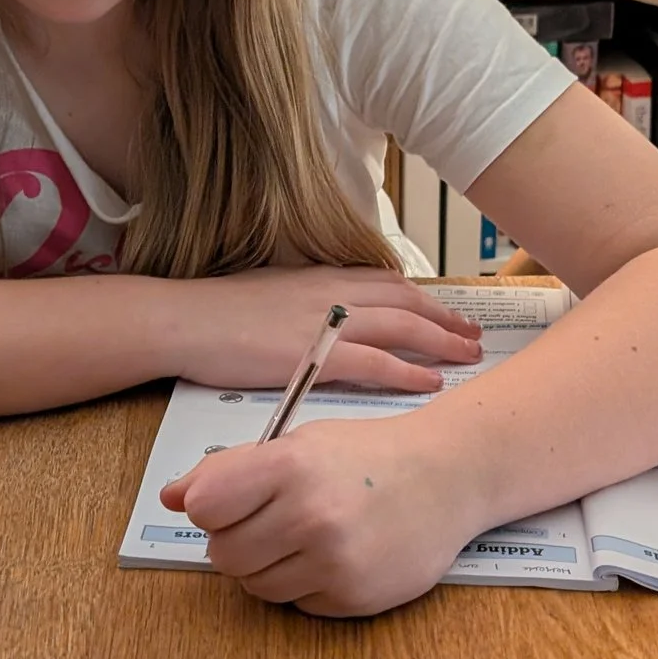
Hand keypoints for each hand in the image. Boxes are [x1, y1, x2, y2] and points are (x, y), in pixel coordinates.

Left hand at [160, 411, 478, 615]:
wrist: (448, 477)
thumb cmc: (367, 457)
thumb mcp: (299, 444)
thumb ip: (230, 470)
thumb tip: (171, 497)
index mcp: (290, 466)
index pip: (204, 507)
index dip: (212, 507)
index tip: (234, 501)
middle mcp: (311, 516)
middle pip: (223, 554)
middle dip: (238, 541)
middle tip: (274, 521)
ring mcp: (334, 562)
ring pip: (255, 587)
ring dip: (269, 567)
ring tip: (307, 537)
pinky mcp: (354, 598)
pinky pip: (297, 605)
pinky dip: (306, 586)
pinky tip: (336, 556)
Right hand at [169, 267, 481, 393]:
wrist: (184, 320)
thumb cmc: (215, 312)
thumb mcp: (269, 291)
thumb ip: (305, 301)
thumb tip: (324, 317)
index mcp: (320, 276)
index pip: (386, 282)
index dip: (422, 298)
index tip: (446, 310)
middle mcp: (332, 292)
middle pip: (406, 301)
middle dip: (444, 318)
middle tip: (473, 334)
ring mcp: (327, 322)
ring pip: (402, 327)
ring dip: (441, 341)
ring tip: (468, 355)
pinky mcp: (316, 355)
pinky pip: (377, 363)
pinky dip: (409, 371)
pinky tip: (432, 382)